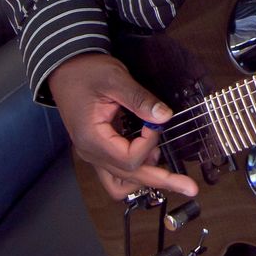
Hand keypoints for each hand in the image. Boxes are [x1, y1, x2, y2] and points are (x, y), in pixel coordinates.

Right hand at [48, 52, 198, 202]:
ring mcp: (94, 154)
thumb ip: (140, 99)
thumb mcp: (115, 79)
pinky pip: (116, 172)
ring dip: (146, 178)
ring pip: (121, 182)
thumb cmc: (86, 71)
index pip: (129, 158)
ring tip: (168, 168)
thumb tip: (165, 116)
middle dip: (163, 181)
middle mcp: (91, 153)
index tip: (156, 122)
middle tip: (189, 187)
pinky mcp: (99, 149)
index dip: (149, 143)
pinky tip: (150, 158)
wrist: (66, 68)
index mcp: (92, 138)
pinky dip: (135, 171)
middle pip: (130, 177)